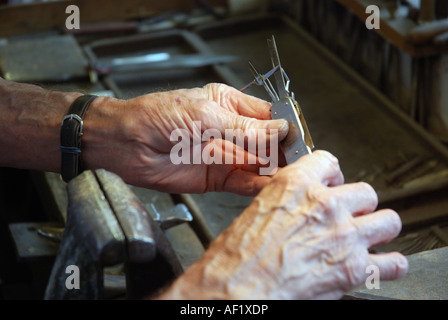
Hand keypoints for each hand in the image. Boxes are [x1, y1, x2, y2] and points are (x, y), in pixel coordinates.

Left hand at [83, 83, 287, 194]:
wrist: (125, 144)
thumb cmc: (155, 117)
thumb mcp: (205, 116)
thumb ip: (244, 128)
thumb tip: (280, 130)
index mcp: (229, 105)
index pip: (268, 115)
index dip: (285, 126)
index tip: (299, 139)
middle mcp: (231, 130)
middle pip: (268, 142)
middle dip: (284, 152)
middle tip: (300, 162)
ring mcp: (225, 155)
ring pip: (259, 164)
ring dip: (275, 171)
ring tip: (292, 177)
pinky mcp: (217, 178)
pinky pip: (243, 183)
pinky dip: (258, 187)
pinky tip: (270, 188)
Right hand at [157, 150, 407, 299]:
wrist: (237, 288)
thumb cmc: (237, 256)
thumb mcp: (255, 210)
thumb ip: (285, 202)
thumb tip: (297, 207)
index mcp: (296, 185)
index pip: (328, 162)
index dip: (332, 174)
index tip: (333, 183)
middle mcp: (326, 205)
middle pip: (365, 192)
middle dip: (358, 204)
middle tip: (349, 215)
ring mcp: (345, 235)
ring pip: (388, 221)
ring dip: (379, 229)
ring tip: (370, 236)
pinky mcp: (355, 268)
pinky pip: (393, 263)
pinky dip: (390, 265)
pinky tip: (383, 265)